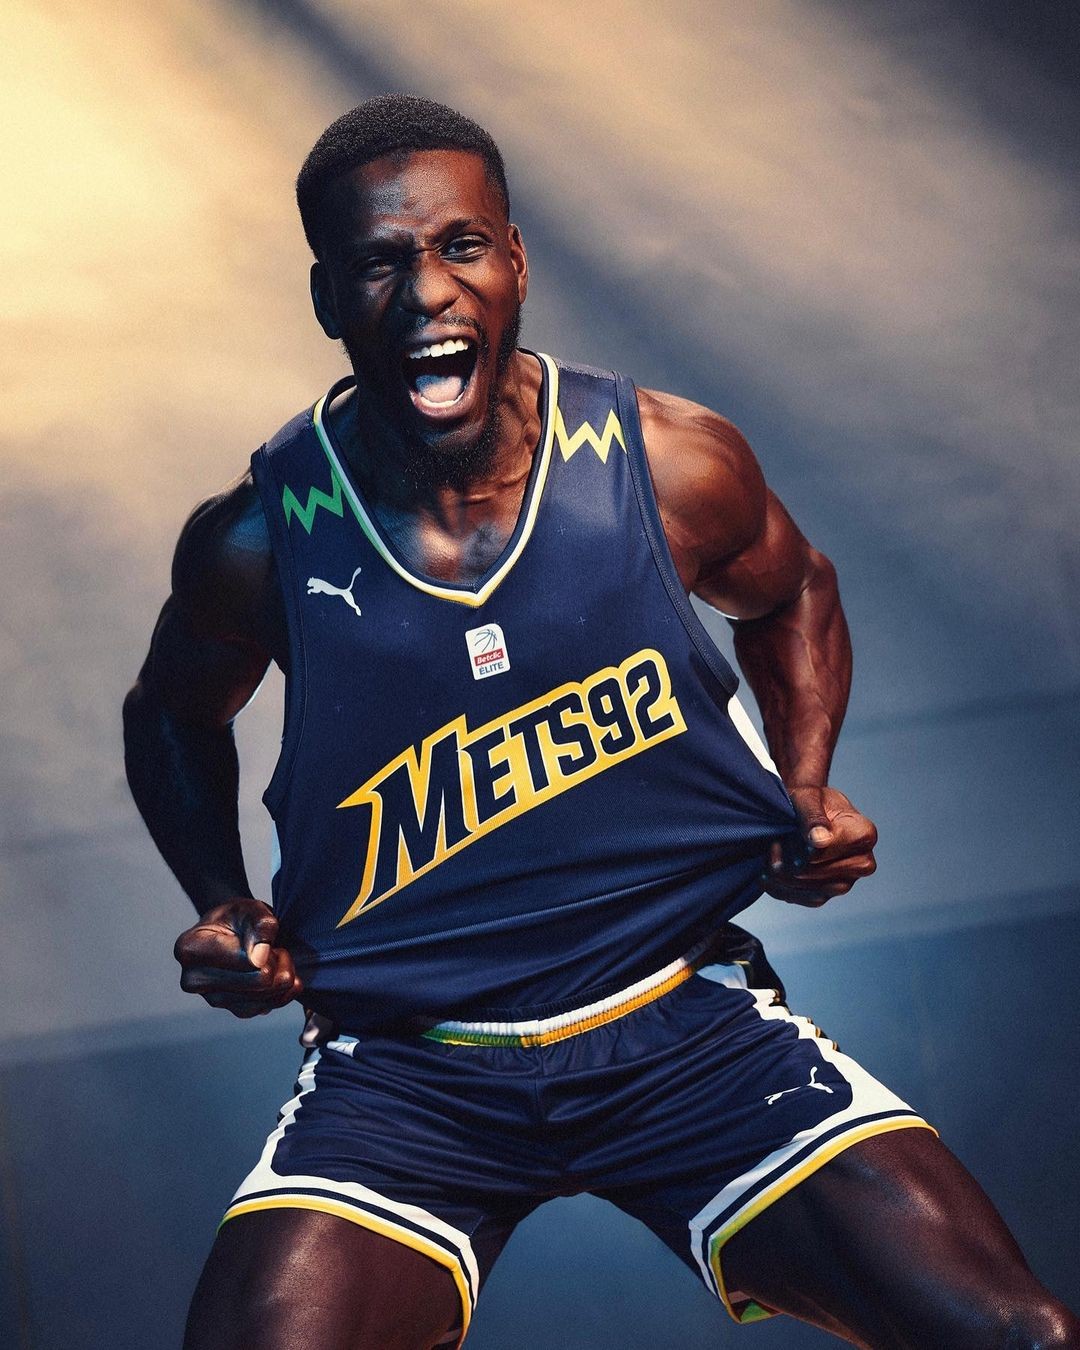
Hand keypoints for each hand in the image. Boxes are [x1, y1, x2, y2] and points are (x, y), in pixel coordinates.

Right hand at [174, 898, 301, 1016]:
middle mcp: (194, 980)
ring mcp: (213, 999)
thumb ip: (260, 925)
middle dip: (277, 962)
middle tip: (271, 946)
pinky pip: (270, 1006)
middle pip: (260, 982)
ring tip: (270, 957)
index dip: (267, 948)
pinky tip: (274, 972)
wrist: (233, 932)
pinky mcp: (233, 1010)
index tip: (264, 937)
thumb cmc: (238, 918)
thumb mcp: (251, 909)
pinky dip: (281, 990)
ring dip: (281, 975)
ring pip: (268, 996)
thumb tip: (259, 956)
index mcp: (190, 949)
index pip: (247, 961)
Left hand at [765, 786, 877, 906]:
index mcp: (863, 834)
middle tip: (773, 844)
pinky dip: (783, 889)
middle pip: (816, 873)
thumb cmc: (809, 801)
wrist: (806, 812)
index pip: (825, 850)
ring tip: (771, 856)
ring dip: (783, 877)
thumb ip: (813, 816)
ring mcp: (847, 881)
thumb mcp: (807, 797)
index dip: (802, 847)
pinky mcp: (830, 893)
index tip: (789, 835)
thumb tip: (820, 840)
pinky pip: (805, 900)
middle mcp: (862, 862)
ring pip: (812, 892)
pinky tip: (769, 875)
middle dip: (788, 862)